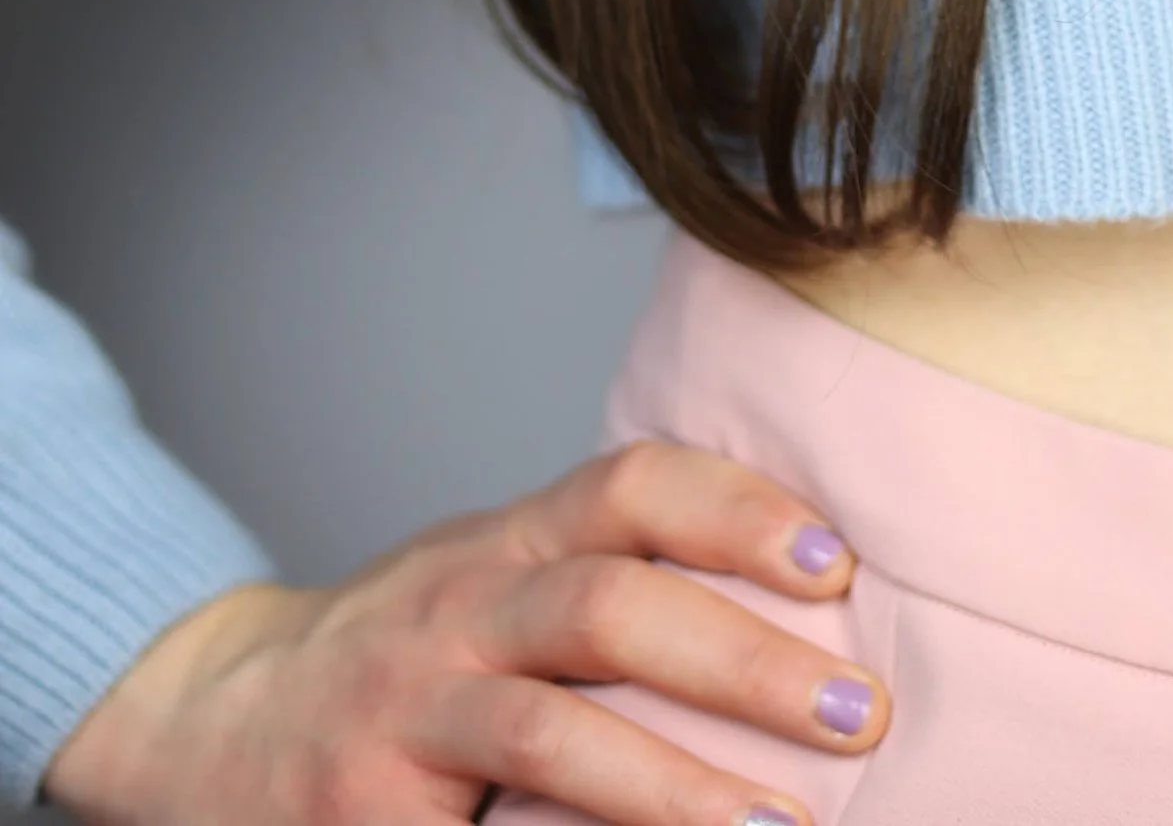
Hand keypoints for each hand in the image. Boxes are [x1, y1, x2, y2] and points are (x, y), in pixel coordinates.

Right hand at [41, 438, 890, 823]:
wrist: (206, 723)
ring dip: (675, 791)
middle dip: (743, 662)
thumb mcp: (491, 579)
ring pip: (552, 740)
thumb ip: (602, 574)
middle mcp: (456, 612)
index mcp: (504, 544)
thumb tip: (808, 596)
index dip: (739, 512)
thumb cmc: (403, 654)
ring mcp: (405, 716)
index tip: (840, 564)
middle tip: (858, 714)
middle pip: (609, 611)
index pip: (631, 487)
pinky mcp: (368, 815)